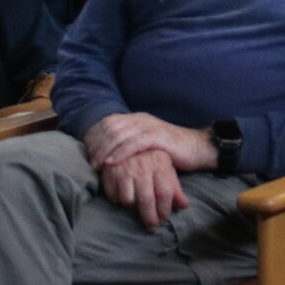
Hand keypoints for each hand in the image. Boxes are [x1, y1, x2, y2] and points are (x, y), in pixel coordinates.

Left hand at [83, 111, 214, 172]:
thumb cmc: (170, 150)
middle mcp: (141, 119)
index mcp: (136, 118)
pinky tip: (111, 163)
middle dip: (97, 145)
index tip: (88, 154)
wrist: (196, 148)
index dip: (96, 138)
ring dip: (105, 151)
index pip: (108, 123)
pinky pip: (133, 143)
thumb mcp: (147, 144)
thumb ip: (130, 144)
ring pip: (119, 135)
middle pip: (110, 128)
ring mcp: (149, 126)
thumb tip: (108, 154)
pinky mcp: (157, 136)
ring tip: (97, 165)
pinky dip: (120, 153)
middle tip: (90, 162)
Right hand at [100, 148, 190, 230]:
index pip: (165, 191)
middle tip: (152, 227)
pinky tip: (124, 197)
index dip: (165, 209)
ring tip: (137, 207)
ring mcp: (126, 167)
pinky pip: (114, 196)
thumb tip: (184, 206)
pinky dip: (119, 201)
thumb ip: (175, 188)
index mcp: (160, 162)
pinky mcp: (110, 172)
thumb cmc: (151, 160)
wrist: (128, 140)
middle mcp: (143, 164)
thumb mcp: (167, 169)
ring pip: (129, 200)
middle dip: (150, 218)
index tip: (164, 219)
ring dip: (133, 208)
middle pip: (147, 199)